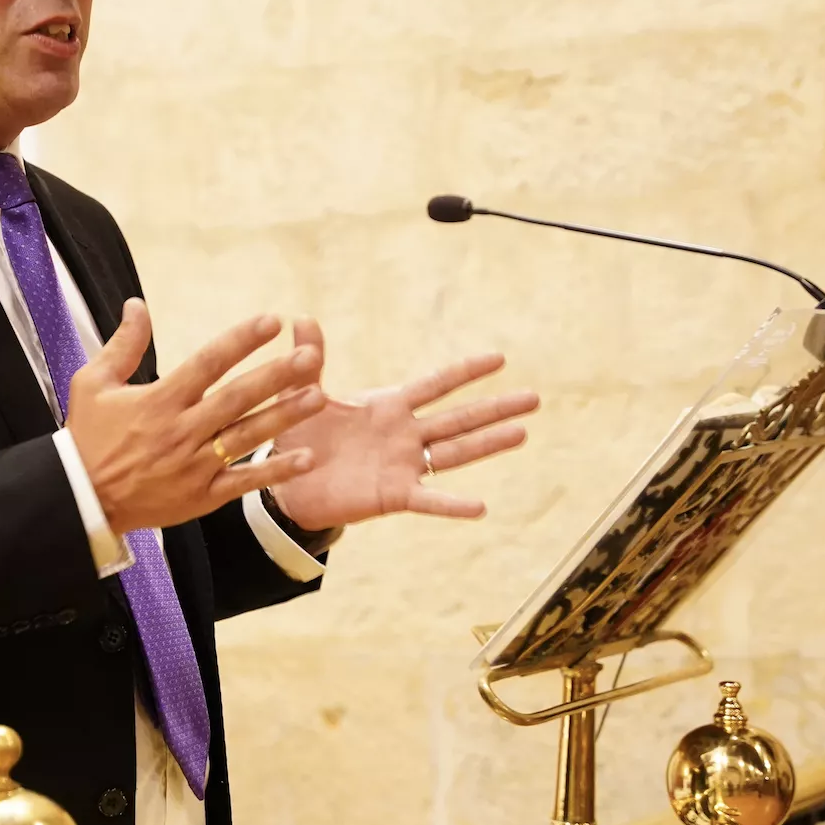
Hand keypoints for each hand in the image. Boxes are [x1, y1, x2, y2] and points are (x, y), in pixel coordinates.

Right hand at [67, 300, 328, 536]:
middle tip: (311, 358)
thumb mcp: (93, 384)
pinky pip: (243, 482)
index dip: (241, 340)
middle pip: (237, 398)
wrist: (81, 500)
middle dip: (276, 376)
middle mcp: (181, 430)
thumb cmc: (87, 437)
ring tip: (318, 397)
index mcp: (159, 400)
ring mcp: (194, 465)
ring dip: (285, 416)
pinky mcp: (201, 495)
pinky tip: (305, 457)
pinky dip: (274, 471)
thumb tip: (137, 304)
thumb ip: (122, 345)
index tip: (271, 321)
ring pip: (247, 436)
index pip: (208, 362)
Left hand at [264, 318, 539, 531]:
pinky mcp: (394, 496)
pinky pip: (429, 499)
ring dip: (489, 443)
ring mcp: (404, 466)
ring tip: (523, 433)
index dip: (466, 371)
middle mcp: (406, 434)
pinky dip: (453, 504)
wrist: (289, 484)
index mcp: (390, 405)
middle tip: (535, 398)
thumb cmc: (302, 436)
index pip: (436, 384)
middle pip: (460, 417)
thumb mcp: (304, 394)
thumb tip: (301, 318)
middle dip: (496, 407)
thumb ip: (309, 360)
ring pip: (455, 453)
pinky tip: (480, 507)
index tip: (500, 358)